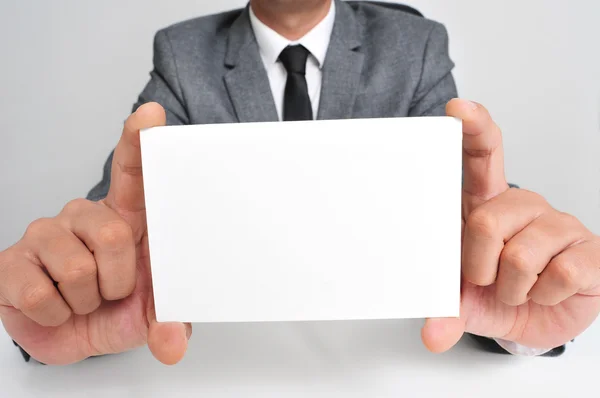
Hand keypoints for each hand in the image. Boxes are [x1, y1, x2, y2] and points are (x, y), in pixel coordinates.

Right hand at [0, 103, 190, 364]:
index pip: (132, 170)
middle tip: (114, 290)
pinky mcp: (11, 263)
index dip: (138, 141)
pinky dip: (55, 313)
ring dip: (87, 299)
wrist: (77, 334)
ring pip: (76, 267)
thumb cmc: (119, 308)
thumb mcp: (153, 311)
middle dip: (119, 279)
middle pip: (111, 234)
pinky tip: (55, 306)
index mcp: (124, 216)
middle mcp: (83, 215)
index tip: (150, 115)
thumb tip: (172, 347)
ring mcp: (44, 234)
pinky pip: (38, 291)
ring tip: (85, 298)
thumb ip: (169, 321)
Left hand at [421, 99, 599, 352]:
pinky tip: (547, 291)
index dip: (473, 129)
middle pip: (487, 220)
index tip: (458, 110)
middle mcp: (522, 205)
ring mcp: (558, 224)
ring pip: (522, 254)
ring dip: (512, 288)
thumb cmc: (495, 292)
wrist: (536, 317)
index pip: (481, 154)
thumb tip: (433, 335)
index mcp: (486, 203)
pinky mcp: (589, 251)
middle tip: (487, 279)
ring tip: (518, 288)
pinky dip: (544, 296)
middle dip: (479, 266)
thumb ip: (447, 309)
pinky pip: (559, 273)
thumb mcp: (464, 298)